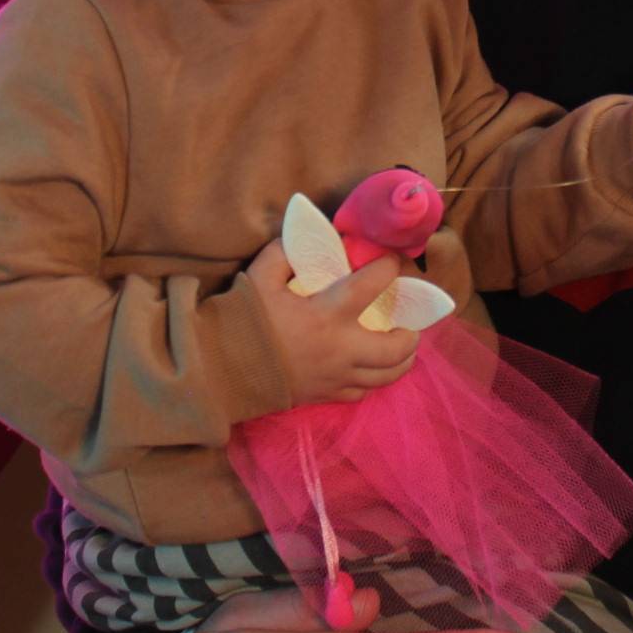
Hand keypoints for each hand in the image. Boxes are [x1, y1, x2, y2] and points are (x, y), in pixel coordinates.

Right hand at [248, 240, 418, 406]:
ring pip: (386, 376)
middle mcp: (341, 349)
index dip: (389, 267)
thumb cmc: (243, 320)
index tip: (391, 260)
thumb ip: (285, 251)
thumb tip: (305, 236)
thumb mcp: (260, 276)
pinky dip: (374, 378)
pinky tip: (370, 366)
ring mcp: (336, 377)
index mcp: (327, 314)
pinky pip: (363, 391)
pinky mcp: (326, 396)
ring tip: (400, 344)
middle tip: (407, 318)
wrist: (222, 370)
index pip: (373, 285)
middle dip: (411, 332)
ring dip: (401, 359)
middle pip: (396, 348)